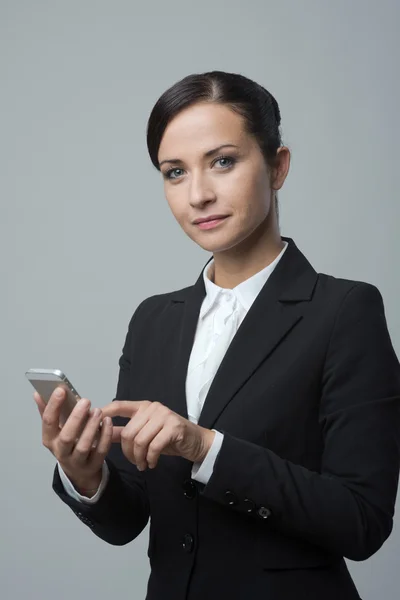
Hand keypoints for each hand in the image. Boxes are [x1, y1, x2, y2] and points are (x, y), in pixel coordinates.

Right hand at [33, 387, 112, 490]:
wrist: (79, 471)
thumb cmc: (66, 443)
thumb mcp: (55, 430)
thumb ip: (47, 411)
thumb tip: (38, 393)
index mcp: (49, 439)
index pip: (48, 422)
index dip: (53, 406)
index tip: (61, 390)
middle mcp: (61, 452)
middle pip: (66, 437)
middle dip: (76, 418)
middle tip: (86, 401)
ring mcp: (77, 461)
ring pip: (83, 446)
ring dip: (91, 427)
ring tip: (97, 411)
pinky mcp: (93, 464)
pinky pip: (100, 450)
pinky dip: (105, 436)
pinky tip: (108, 421)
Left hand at [101, 400, 215, 470]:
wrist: (195, 442)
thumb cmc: (168, 438)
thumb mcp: (144, 434)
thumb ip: (124, 432)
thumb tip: (99, 433)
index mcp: (143, 407)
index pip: (119, 406)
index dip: (105, 413)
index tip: (92, 425)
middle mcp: (152, 408)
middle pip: (128, 432)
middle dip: (127, 452)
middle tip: (134, 462)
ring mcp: (164, 416)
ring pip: (139, 440)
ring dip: (139, 458)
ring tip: (143, 465)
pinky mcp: (173, 427)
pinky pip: (153, 447)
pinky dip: (150, 459)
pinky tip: (152, 464)